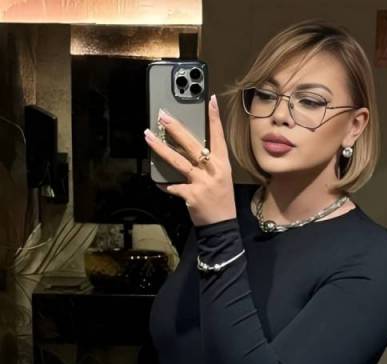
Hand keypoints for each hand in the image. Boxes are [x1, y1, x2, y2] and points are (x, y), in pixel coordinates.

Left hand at [144, 94, 236, 226]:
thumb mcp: (221, 178)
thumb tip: (190, 151)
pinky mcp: (190, 194)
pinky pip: (172, 186)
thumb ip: (207, 164)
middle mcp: (212, 170)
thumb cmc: (221, 201)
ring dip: (161, 148)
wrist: (222, 226)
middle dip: (176, 129)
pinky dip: (164, 184)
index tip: (211, 100)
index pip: (218, 137)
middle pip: (192, 145)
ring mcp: (201, 182)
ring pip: (178, 160)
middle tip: (163, 117)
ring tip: (148, 137)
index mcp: (221, 164)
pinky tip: (158, 181)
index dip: (215, 118)